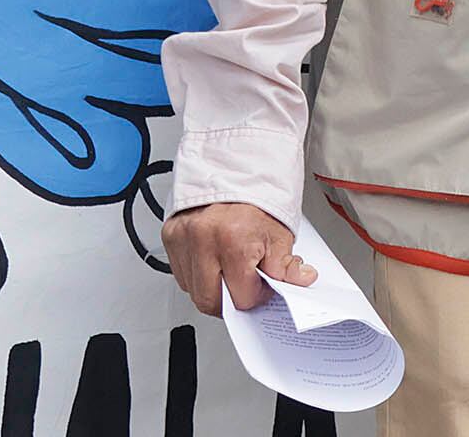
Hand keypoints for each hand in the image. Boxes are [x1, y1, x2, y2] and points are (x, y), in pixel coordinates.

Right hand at [164, 201, 314, 315]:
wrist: (235, 168)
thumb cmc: (256, 197)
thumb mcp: (280, 232)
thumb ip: (286, 265)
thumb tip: (299, 282)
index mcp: (232, 240)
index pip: (242, 296)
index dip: (257, 297)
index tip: (264, 289)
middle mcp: (202, 240)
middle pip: (210, 301)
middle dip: (231, 301)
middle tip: (246, 289)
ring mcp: (182, 239)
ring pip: (192, 290)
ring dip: (213, 289)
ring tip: (231, 272)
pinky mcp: (170, 236)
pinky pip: (181, 273)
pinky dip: (198, 275)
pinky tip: (215, 263)